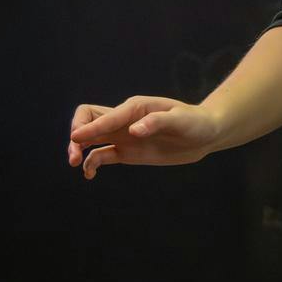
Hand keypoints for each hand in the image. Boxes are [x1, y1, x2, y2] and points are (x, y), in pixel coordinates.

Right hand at [68, 97, 221, 173]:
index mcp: (134, 108)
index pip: (105, 116)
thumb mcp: (181, 120)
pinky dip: (92, 163)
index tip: (76, 139)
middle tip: (75, 154)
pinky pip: (102, 155)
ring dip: (79, 148)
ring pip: (91, 138)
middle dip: (77, 133)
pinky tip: (89, 174)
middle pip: (88, 119)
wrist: (206, 134)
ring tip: (77, 164)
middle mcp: (124, 119)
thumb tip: (133, 130)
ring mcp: (124, 136)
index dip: (89, 127)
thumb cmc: (195, 122)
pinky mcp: (127, 151)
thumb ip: (157, 122)